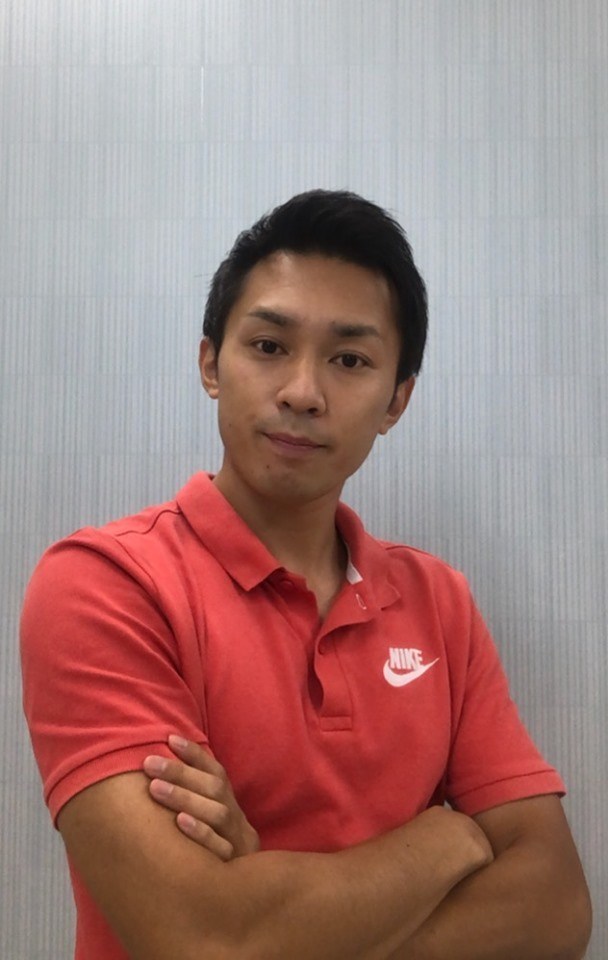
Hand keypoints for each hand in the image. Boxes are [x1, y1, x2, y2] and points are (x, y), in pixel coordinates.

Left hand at [143, 735, 259, 861]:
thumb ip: (194, 801)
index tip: (169, 737)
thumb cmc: (215, 855)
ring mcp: (238, 841)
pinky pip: (220, 847)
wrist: (247, 899)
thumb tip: (158, 771)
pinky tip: (179, 822)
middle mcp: (236, 819)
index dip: (195, 755)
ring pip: (216, 812)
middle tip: (149, 763)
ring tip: (155, 787)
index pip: (216, 772)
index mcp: (230, 805)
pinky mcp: (235, 867)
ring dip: (185, 797)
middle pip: (214, 788)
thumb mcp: (210, 825)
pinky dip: (200, 833)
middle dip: (180, 773)